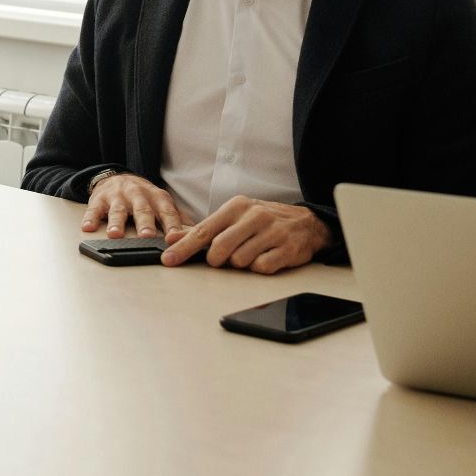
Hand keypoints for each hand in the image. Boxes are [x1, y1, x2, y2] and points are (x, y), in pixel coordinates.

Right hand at [83, 172, 192, 238]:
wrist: (116, 178)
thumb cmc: (143, 196)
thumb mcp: (162, 203)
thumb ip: (178, 218)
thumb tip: (197, 235)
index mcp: (157, 197)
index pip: (167, 212)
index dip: (172, 225)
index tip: (176, 238)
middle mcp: (138, 195)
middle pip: (142, 210)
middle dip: (145, 224)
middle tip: (147, 237)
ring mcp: (118, 197)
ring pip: (118, 210)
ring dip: (116, 223)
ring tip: (115, 235)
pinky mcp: (100, 199)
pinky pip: (94, 209)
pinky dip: (91, 218)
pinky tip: (88, 227)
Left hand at [160, 195, 331, 273]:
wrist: (306, 222)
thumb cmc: (262, 221)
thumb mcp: (232, 218)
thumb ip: (202, 229)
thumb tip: (172, 239)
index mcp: (236, 206)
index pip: (204, 230)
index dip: (184, 248)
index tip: (169, 260)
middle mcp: (254, 216)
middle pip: (220, 248)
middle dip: (216, 260)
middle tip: (222, 259)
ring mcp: (272, 232)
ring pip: (240, 261)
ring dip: (240, 264)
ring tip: (249, 253)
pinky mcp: (288, 249)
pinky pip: (262, 268)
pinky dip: (259, 268)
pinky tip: (265, 257)